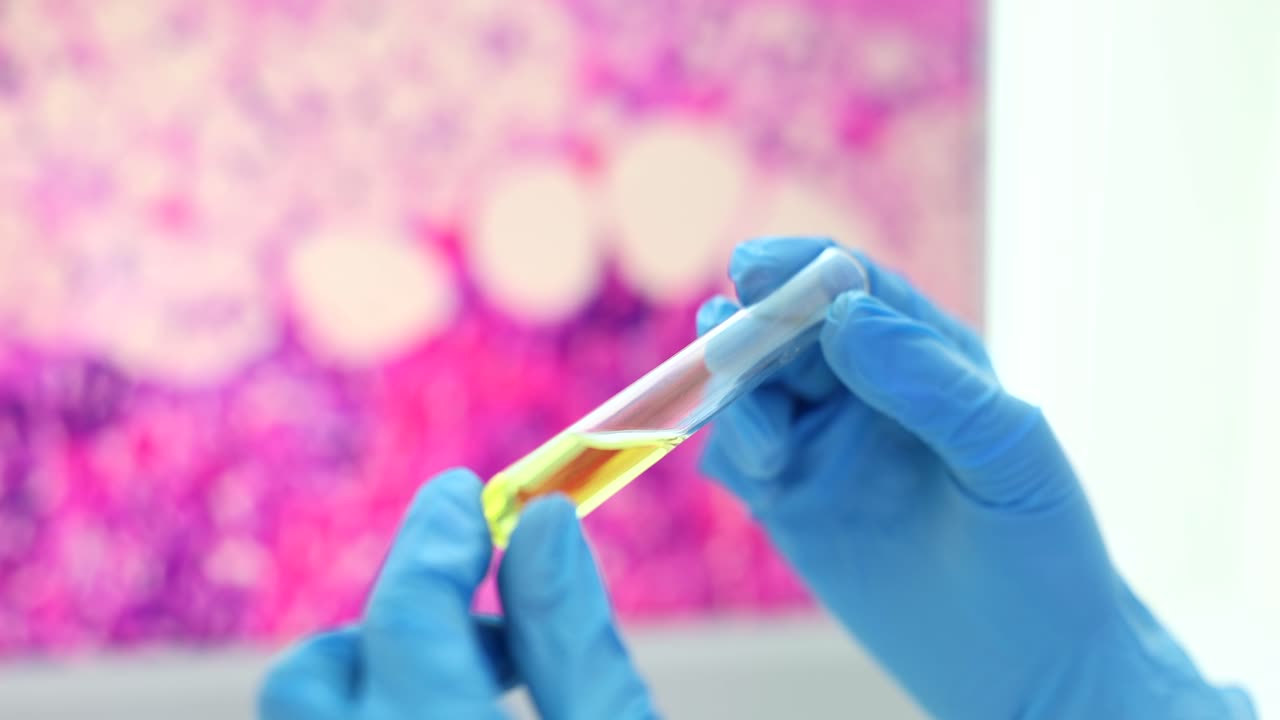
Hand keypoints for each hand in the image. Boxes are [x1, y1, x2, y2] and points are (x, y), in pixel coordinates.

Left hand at [258, 469, 654, 719]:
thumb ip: (577, 642)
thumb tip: (543, 521)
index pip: (404, 616)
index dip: (436, 539)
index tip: (468, 494)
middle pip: (307, 678)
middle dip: (386, 623)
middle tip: (477, 615)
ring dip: (381, 680)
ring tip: (482, 689)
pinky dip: (382, 718)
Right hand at [698, 237, 1253, 718]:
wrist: (1026, 666)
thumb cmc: (1043, 551)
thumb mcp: (1010, 455)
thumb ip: (930, 382)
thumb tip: (842, 318)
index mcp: (924, 357)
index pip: (851, 287)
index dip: (801, 269)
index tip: (756, 270)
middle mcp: (865, 391)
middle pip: (784, 330)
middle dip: (748, 323)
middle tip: (722, 332)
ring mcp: (822, 447)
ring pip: (750, 388)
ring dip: (734, 388)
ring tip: (764, 433)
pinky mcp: (788, 504)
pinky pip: (736, 454)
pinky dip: (730, 444)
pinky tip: (759, 467)